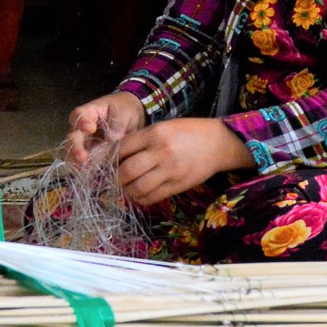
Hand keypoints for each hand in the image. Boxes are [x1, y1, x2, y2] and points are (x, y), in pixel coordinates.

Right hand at [64, 91, 145, 164]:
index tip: (91, 128)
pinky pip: (84, 162)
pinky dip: (85, 169)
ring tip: (82, 169)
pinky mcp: (91, 154)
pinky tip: (88, 175)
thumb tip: (112, 138)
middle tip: (82, 157)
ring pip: (74, 152)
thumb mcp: (124, 112)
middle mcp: (82, 128)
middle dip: (75, 147)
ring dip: (76, 161)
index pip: (79, 115)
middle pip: (72, 137)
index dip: (81, 122)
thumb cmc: (124, 110)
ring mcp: (85, 143)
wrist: (130, 118)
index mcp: (89, 112)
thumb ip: (118, 123)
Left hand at [115, 118, 255, 205]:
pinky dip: (142, 198)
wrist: (217, 143)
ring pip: (138, 188)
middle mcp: (161, 152)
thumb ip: (142, 139)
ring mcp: (170, 171)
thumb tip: (117, 154)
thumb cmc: (188, 132)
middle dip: (117, 177)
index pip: (122, 148)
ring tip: (128, 187)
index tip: (108, 162)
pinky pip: (152, 197)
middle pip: (127, 171)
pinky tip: (141, 193)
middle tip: (117, 177)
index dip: (110, 158)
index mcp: (154, 134)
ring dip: (128, 190)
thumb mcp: (164, 127)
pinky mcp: (177, 185)